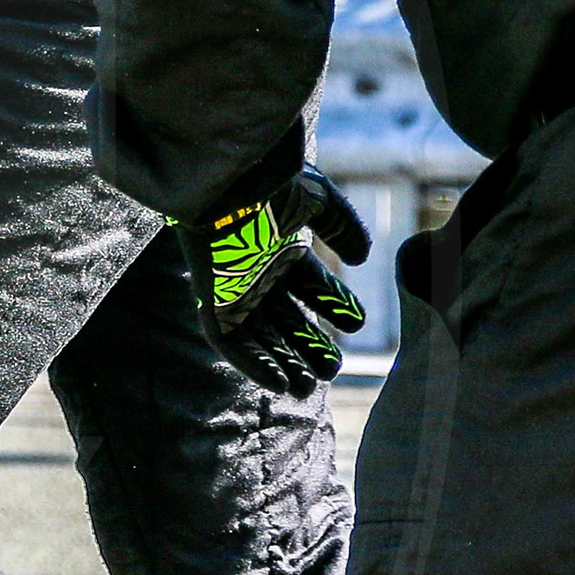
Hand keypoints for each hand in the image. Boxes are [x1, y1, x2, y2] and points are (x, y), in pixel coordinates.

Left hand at [195, 168, 371, 394]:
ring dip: (283, 363)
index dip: (334, 304)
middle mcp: (257, 272)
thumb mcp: (317, 200)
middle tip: (331, 370)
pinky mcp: (212, 303)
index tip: (358, 323)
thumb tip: (362, 257)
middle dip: (307, 345)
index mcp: (281, 247)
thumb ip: (342, 225)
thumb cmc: (271, 186)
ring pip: (259, 336)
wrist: (226, 187)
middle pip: (285, 318)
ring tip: (307, 388)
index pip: (310, 284)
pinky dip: (254, 364)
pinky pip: (231, 342)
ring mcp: (233, 289)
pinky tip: (278, 384)